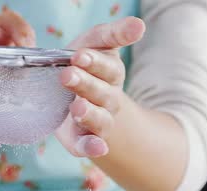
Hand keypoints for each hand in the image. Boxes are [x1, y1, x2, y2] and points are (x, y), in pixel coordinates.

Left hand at [56, 17, 144, 156]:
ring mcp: (97, 121)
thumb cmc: (84, 66)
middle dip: (85, 84)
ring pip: (98, 120)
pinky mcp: (82, 139)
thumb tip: (140, 24)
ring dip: (89, 114)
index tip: (78, 56)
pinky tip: (97, 149)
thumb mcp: (97, 43)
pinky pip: (89, 145)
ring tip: (76, 108)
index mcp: (109, 74)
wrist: (69, 95)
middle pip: (101, 93)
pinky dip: (93, 148)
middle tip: (67, 75)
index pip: (106, 67)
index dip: (94, 62)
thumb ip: (115, 34)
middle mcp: (107, 99)